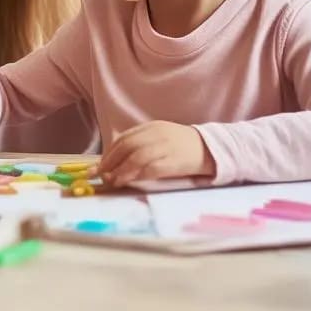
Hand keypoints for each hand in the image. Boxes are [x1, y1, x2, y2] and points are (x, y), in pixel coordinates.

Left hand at [92, 121, 215, 186]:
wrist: (211, 148)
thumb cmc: (182, 146)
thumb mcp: (160, 138)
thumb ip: (141, 143)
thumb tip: (116, 159)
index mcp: (151, 127)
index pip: (124, 138)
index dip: (109, 152)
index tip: (99, 165)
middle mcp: (156, 135)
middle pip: (127, 146)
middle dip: (110, 161)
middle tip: (100, 174)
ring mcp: (165, 147)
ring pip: (136, 157)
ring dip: (120, 170)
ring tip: (111, 181)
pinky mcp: (174, 162)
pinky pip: (151, 168)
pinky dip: (136, 175)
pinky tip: (127, 182)